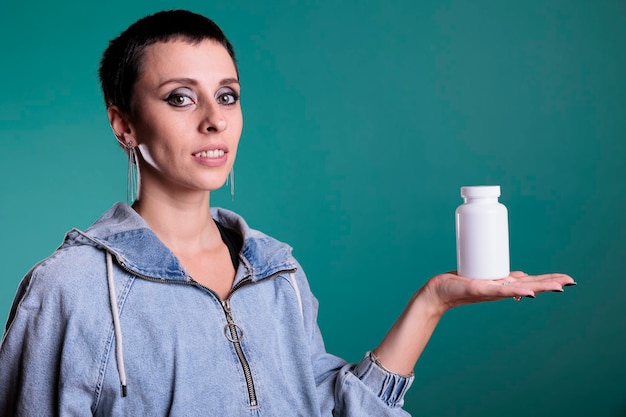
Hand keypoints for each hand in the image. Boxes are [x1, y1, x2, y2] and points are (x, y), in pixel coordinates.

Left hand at [421, 271, 575, 314]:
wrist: (439, 292)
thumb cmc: (461, 284)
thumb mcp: (488, 279)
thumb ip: (503, 277)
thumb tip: (523, 274)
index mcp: (505, 285)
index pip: (532, 282)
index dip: (549, 280)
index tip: (567, 279)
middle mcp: (501, 290)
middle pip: (531, 286)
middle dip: (551, 283)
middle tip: (572, 281)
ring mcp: (492, 290)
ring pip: (520, 288)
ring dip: (540, 288)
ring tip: (559, 287)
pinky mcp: (480, 289)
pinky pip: (500, 290)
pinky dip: (515, 291)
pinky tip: (529, 293)